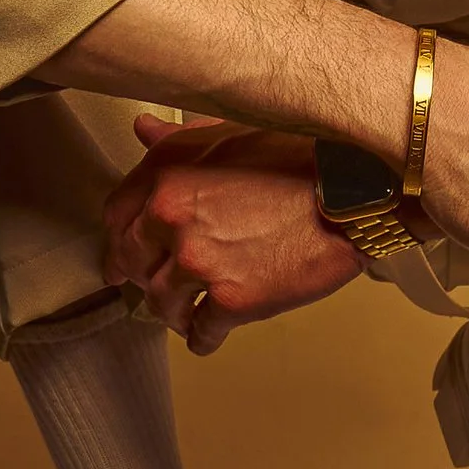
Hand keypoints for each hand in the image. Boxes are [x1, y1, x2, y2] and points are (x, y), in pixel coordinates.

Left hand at [101, 118, 360, 353]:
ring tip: (186, 315)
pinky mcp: (232, 299)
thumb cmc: (298, 154)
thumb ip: (178, 140)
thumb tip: (143, 131)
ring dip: (172, 313)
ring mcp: (198, 261)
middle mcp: (170, 217)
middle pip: (133, 263)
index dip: (121, 240)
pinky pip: (202, 331)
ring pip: (162, 303)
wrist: (352, 189)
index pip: (116, 217)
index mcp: (166, 174)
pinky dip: (203, 338)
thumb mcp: (228, 132)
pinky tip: (208, 337)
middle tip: (155, 288)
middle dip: (143, 278)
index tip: (126, 255)